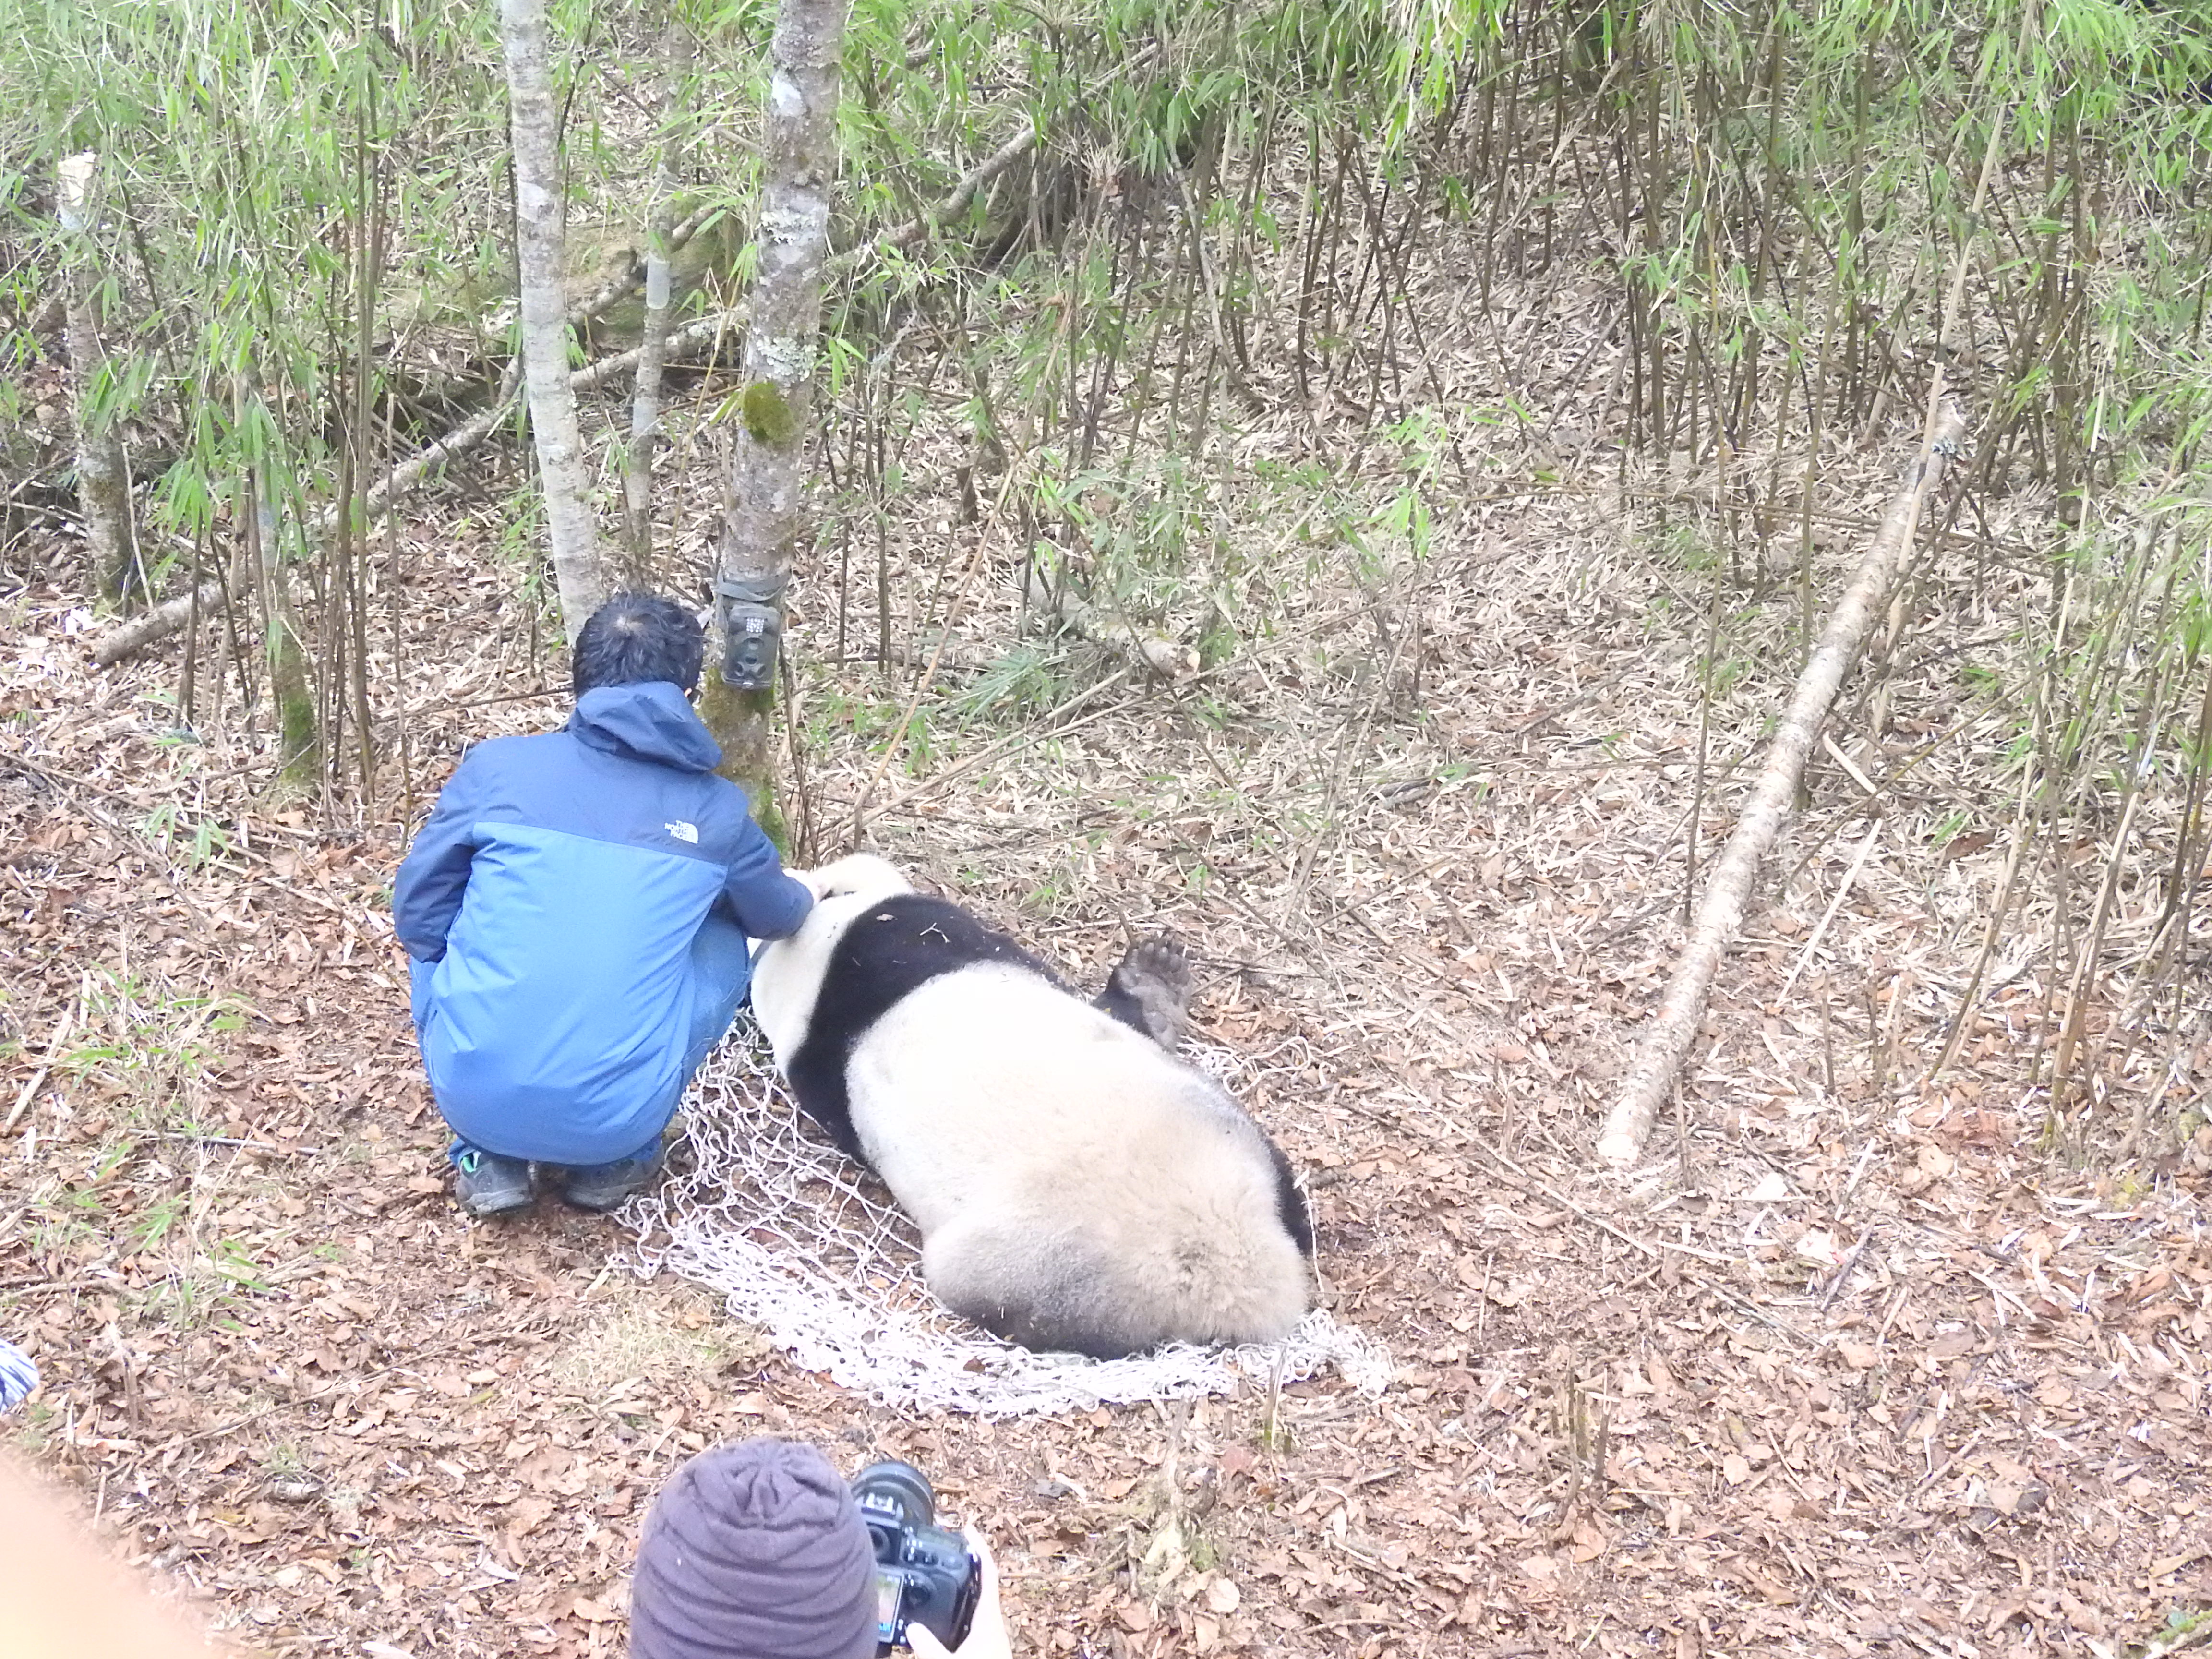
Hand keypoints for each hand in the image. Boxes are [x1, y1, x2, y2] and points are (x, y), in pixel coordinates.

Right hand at [907, 1529, 1011, 1658]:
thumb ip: (929, 1647)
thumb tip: (912, 1628)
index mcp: (989, 1620)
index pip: (988, 1573)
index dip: (979, 1548)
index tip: (968, 1528)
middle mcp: (993, 1624)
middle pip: (985, 1584)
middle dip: (969, 1564)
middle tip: (950, 1548)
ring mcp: (991, 1637)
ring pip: (979, 1603)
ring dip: (965, 1587)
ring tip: (945, 1575)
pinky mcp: (986, 1649)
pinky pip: (973, 1621)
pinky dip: (961, 1610)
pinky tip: (947, 1615)